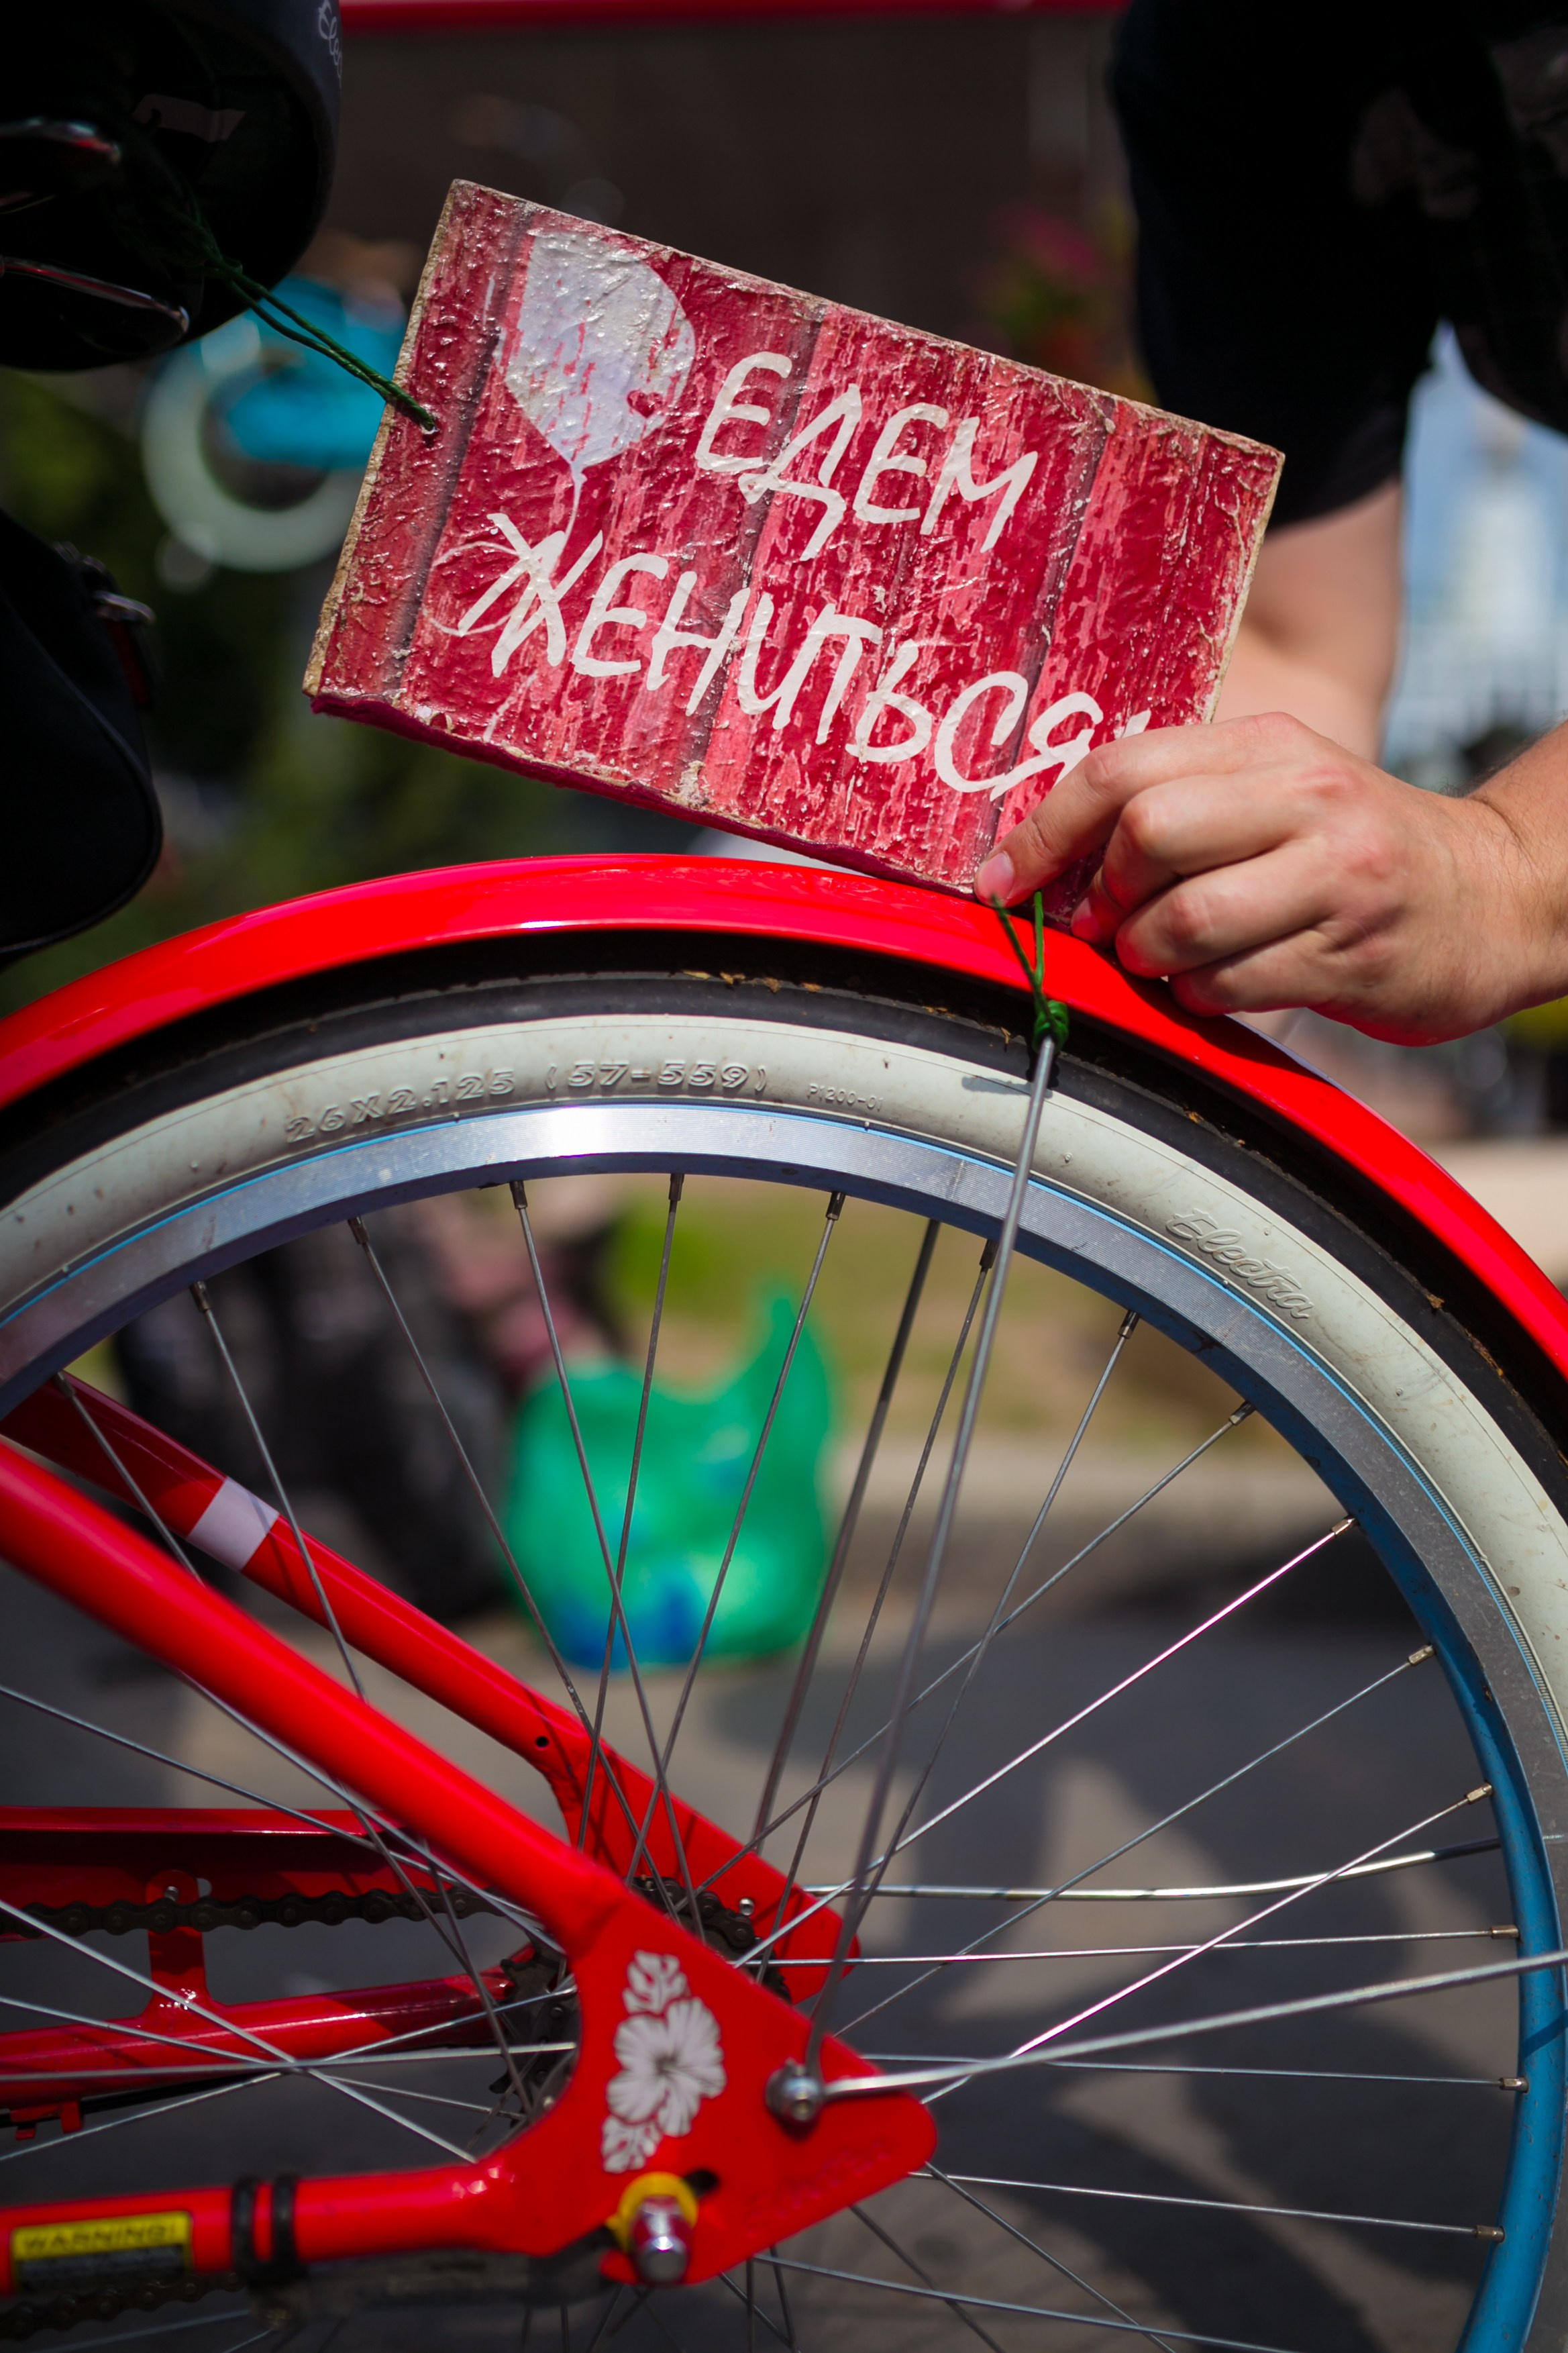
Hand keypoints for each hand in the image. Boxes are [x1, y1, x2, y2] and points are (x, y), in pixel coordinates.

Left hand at [972, 711, 1567, 1045]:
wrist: (1494, 897)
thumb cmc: (1353, 852)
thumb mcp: (1276, 793)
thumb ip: (1179, 803)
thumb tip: (1045, 859)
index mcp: (1267, 746)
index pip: (1121, 770)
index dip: (1042, 833)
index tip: (1002, 883)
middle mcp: (1304, 799)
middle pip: (1146, 834)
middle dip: (1104, 896)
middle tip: (1108, 926)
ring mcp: (1333, 877)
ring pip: (1183, 922)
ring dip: (1148, 957)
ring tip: (1165, 959)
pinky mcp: (1350, 954)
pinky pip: (1228, 986)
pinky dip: (1199, 997)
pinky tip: (1220, 985)